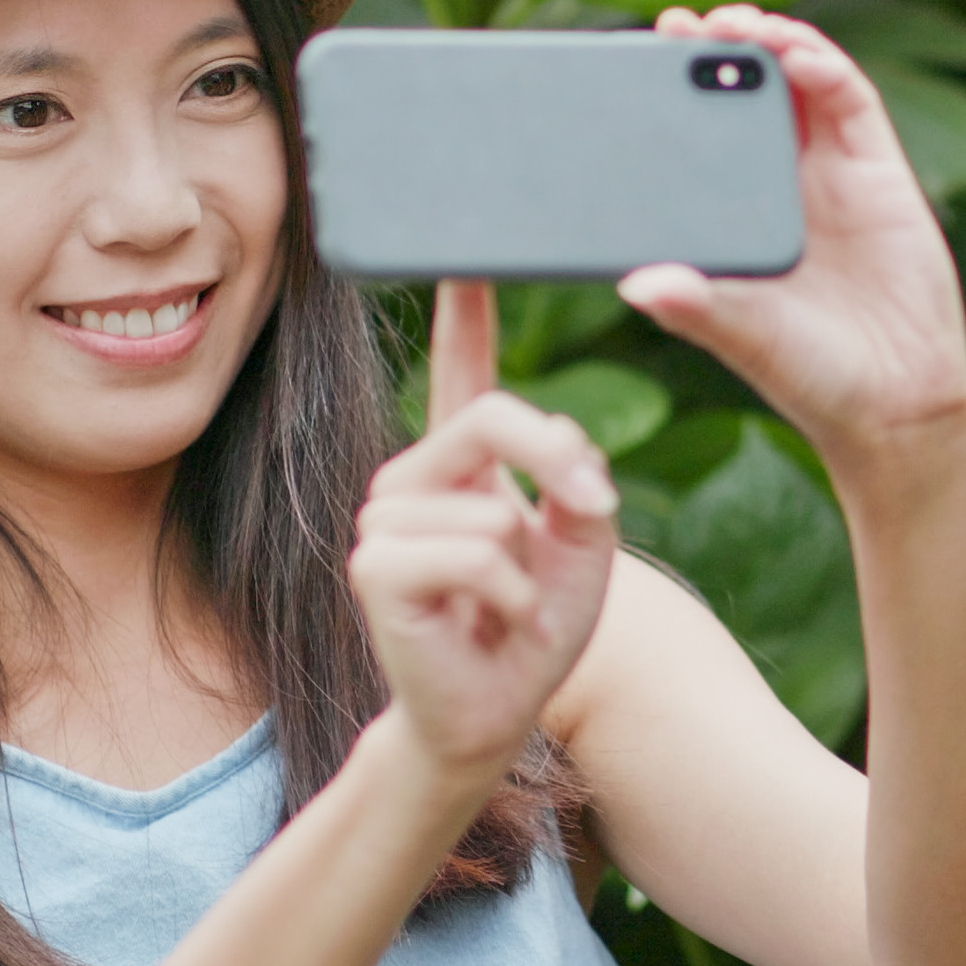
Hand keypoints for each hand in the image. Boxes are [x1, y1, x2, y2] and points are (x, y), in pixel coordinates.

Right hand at [346, 282, 617, 777]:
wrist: (493, 714)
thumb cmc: (536, 628)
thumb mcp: (584, 546)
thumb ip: (580, 484)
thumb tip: (561, 447)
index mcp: (463, 462)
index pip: (463, 367)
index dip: (465, 308)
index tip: (470, 251)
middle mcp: (413, 477)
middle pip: (494, 417)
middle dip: (560, 468)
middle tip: (589, 518)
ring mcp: (384, 519)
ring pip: (491, 507)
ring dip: (527, 567)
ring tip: (510, 608)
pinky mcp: (375, 568)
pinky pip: (474, 554)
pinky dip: (508, 597)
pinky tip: (490, 624)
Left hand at [620, 7, 965, 475]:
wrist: (894, 408)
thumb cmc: (809, 377)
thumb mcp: (740, 335)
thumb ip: (694, 306)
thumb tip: (634, 284)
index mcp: (737, 216)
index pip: (699, 135)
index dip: (673, 92)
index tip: (637, 60)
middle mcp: (781, 186)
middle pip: (746, 93)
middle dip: (715, 50)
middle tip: (678, 26)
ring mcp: (832, 174)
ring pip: (798, 82)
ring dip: (768, 43)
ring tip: (734, 25)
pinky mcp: (880, 173)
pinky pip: (852, 102)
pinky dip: (824, 67)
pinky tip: (794, 55)